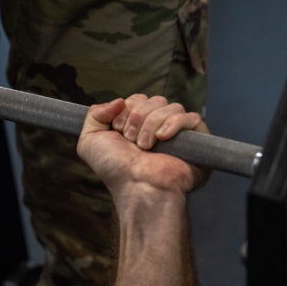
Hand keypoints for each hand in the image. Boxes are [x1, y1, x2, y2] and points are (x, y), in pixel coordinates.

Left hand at [77, 94, 208, 197]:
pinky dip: (174, 124)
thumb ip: (95, 115)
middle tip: (130, 140)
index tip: (118, 130)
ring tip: (145, 146)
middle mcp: (158, 127)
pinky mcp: (196, 140)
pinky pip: (191, 117)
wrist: (136, 186)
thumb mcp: (90, 141)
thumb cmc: (115, 170)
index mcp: (137, 125)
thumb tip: (118, 100)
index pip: (138, 99)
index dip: (127, 109)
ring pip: (171, 106)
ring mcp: (178, 134)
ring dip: (151, 124)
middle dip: (138, 116)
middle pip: (154, 99)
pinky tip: (162, 138)